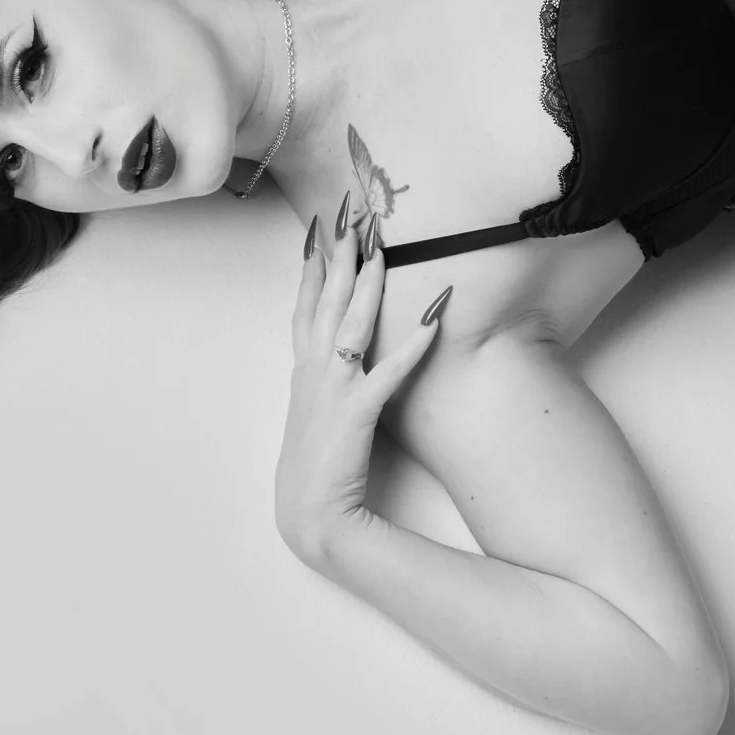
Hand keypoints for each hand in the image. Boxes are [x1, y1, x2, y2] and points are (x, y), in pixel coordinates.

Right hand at [274, 196, 447, 564]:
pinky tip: (432, 319)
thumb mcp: (314, 417)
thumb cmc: (313, 470)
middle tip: (350, 217)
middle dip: (338, 257)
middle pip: (325, 302)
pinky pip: (389, 372)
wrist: (310, 517)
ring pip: (351, 324)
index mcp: (302, 374)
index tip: (314, 231)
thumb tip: (340, 359)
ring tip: (381, 249)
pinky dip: (412, 344)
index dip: (308, 268)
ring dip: (367, 284)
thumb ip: (325, 384)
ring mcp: (333, 391)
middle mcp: (313, 373)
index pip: (303, 308)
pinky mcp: (357, 413)